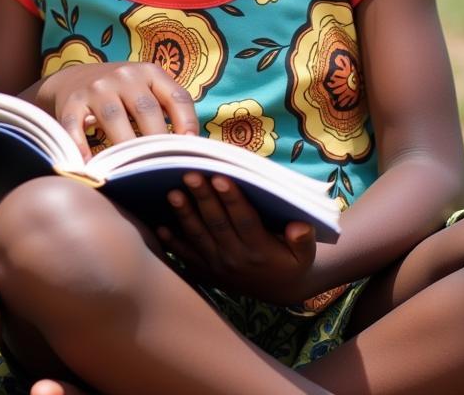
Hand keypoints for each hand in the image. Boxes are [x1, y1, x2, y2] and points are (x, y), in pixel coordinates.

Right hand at [36, 62, 197, 158]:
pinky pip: (76, 125)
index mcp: (149, 72)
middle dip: (156, 142)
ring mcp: (96, 86)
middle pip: (146, 109)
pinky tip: (89, 167)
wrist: (73, 79)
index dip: (188, 123)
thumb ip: (169, 111)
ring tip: (130, 173)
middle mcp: (124, 75)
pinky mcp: (72, 100)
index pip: (177, 97)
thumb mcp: (147, 91)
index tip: (191, 150)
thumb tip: (193, 149)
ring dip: (123, 147)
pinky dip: (81, 146)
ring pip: (113, 117)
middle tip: (163, 169)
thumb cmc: (122, 93)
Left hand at [157, 173, 317, 304]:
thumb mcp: (305, 254)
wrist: (278, 290)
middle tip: (191, 174)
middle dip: (203, 198)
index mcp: (261, 249)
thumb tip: (298, 226)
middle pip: (217, 224)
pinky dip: (172, 242)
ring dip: (184, 215)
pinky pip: (186, 255)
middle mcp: (236, 258)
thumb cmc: (291, 260)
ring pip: (198, 236)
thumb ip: (303, 239)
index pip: (245, 221)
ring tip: (173, 193)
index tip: (222, 177)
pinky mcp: (205, 269)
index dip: (233, 199)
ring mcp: (217, 265)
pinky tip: (159, 226)